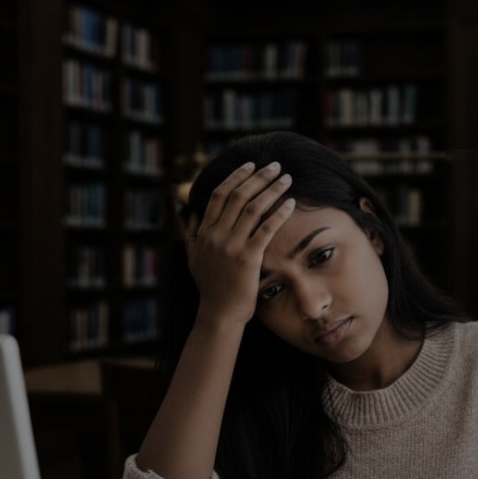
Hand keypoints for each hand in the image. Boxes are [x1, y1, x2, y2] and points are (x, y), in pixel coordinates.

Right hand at [185, 161, 294, 326]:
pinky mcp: (248, 258)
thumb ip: (190, 233)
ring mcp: (231, 246)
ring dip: (271, 189)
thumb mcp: (193, 257)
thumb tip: (187, 212)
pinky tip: (290, 202)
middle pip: (238, 195)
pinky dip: (279, 213)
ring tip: (286, 178)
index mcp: (204, 232)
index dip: (236, 176)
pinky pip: (266, 229)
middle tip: (274, 165)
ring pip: (253, 207)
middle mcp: (216, 235)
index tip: (250, 165)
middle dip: (258, 177)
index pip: (219, 194)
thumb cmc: (210, 287)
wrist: (219, 313)